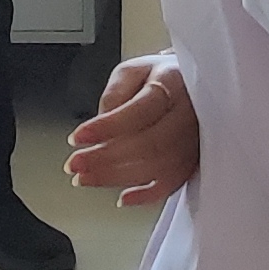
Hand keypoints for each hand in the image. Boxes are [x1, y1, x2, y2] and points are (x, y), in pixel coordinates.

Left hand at [66, 53, 199, 205]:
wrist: (193, 89)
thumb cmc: (161, 78)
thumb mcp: (133, 70)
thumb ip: (115, 93)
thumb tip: (102, 123)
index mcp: (172, 84)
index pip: (139, 111)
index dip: (105, 127)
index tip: (77, 137)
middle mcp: (188, 114)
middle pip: (149, 144)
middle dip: (105, 158)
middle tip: (75, 164)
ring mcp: (194, 140)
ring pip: (158, 167)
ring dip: (117, 177)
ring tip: (85, 178)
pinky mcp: (193, 160)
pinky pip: (173, 184)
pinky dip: (147, 196)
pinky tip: (123, 198)